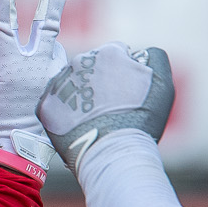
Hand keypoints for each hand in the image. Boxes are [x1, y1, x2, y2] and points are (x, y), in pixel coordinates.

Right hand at [0, 0, 70, 174]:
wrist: (16, 153)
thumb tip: (15, 55)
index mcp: (12, 66)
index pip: (4, 23)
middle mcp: (39, 66)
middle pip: (47, 21)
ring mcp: (56, 75)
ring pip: (46, 51)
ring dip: (37, 61)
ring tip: (26, 92)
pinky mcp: (66, 84)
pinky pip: (54, 68)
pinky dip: (45, 75)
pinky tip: (36, 96)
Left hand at [37, 42, 175, 177]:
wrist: (114, 154)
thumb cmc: (142, 120)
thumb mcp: (162, 82)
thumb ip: (154, 57)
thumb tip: (140, 54)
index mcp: (108, 52)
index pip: (116, 54)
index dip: (124, 72)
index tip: (126, 92)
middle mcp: (80, 62)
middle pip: (92, 67)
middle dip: (100, 82)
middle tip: (110, 107)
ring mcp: (60, 84)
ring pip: (72, 85)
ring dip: (81, 96)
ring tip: (94, 119)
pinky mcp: (45, 106)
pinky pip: (56, 104)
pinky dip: (65, 113)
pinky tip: (78, 126)